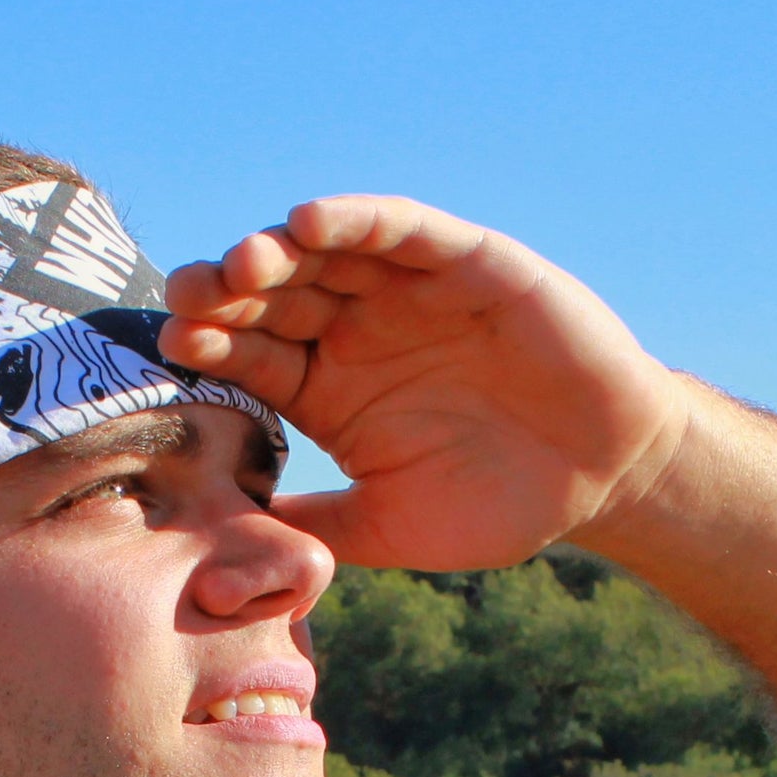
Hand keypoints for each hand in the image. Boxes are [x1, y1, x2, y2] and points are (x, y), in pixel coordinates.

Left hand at [160, 196, 689, 569]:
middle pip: (271, 298)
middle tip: (186, 297)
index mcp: (324, 387)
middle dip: (226, 294)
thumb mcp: (389, 528)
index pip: (250, 357)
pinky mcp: (464, 261)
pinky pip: (402, 229)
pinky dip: (357, 220)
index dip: (212, 349)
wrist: (604, 476)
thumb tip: (222, 556)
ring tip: (240, 262)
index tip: (172, 348)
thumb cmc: (496, 504)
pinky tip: (310, 221)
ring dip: (278, 251)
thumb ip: (314, 529)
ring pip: (326, 256)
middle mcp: (354, 329)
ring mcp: (406, 290)